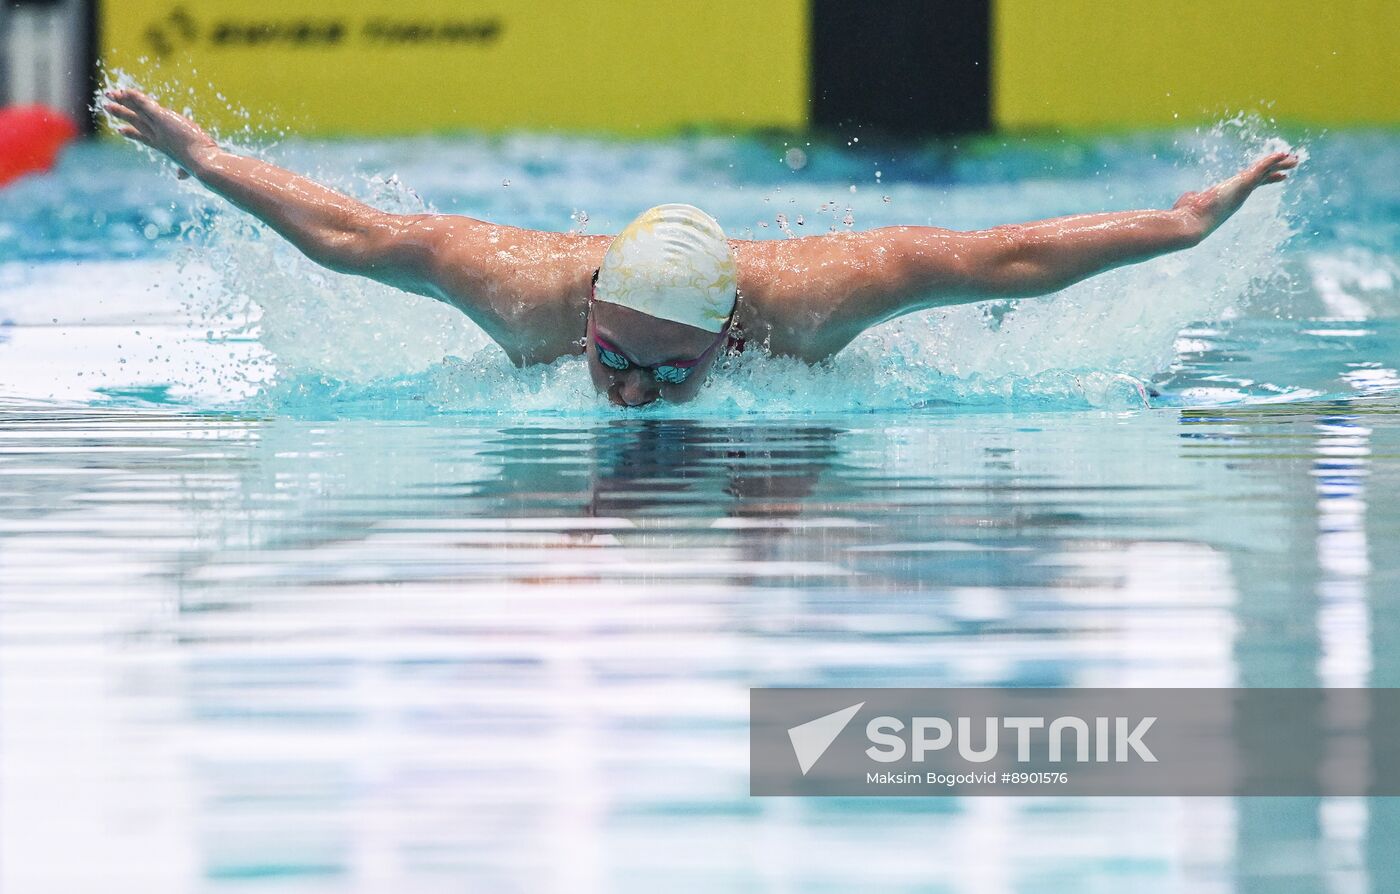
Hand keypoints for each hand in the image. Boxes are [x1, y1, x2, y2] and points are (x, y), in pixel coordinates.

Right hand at [102, 89, 217, 178]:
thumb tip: (181, 177)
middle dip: (121, 114)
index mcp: (163, 146)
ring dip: (124, 101)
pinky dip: (135, 97)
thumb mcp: (189, 168)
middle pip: (136, 121)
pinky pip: (145, 104)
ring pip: (138, 111)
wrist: (202, 163)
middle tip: (107, 107)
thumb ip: (184, 171)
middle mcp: (157, 136)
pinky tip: (125, 90)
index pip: (144, 137)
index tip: (120, 130)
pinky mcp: (163, 118)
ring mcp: (158, 127)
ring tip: (110, 94)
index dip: (132, 133)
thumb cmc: (200, 166)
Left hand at [1173, 151, 1299, 234]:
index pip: (1252, 185)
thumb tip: (1190, 197)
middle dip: (1277, 170)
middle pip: (1262, 178)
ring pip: (1264, 173)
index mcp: (1230, 198)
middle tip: (1293, 164)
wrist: (1189, 225)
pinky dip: (1271, 161)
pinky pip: (1260, 169)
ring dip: (1279, 163)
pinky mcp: (1242, 184)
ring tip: (1294, 158)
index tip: (1280, 176)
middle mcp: (1239, 196)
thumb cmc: (1185, 217)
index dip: (1266, 178)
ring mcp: (1242, 190)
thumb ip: (1193, 198)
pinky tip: (1282, 154)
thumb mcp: (1190, 203)